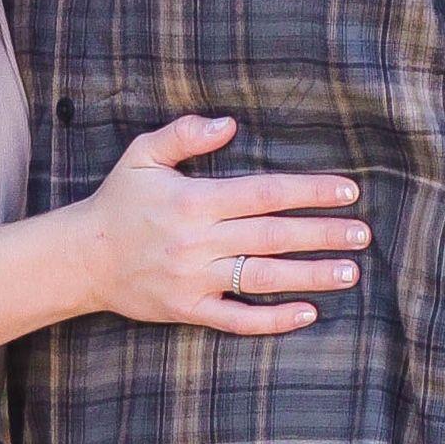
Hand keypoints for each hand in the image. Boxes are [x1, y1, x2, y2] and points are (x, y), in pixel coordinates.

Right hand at [77, 114, 369, 335]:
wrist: (81, 258)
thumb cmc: (119, 201)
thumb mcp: (143, 155)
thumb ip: (184, 133)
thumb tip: (229, 124)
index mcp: (194, 200)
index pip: (264, 193)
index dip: (308, 191)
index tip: (347, 191)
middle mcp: (198, 241)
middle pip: (273, 236)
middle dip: (322, 234)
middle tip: (362, 234)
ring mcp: (194, 279)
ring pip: (262, 277)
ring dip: (310, 276)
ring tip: (350, 272)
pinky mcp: (188, 311)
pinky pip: (236, 319)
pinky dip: (272, 319)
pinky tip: (307, 313)